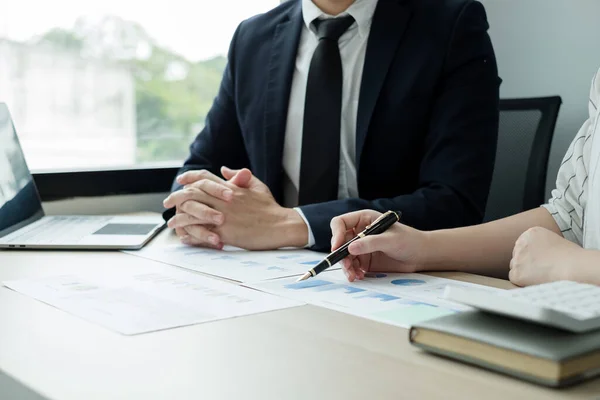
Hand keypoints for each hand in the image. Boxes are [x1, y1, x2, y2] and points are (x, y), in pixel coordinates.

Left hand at [165, 167, 307, 249]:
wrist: (280, 225)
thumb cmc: (270, 208)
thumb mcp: (257, 186)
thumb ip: (240, 176)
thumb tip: (224, 169)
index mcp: (231, 188)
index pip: (205, 178)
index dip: (190, 177)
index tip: (180, 180)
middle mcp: (224, 200)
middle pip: (193, 194)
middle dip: (177, 197)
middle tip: (167, 202)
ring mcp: (223, 215)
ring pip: (193, 213)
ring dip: (179, 217)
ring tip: (171, 222)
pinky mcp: (225, 232)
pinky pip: (201, 232)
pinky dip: (190, 234)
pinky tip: (183, 236)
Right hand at [330, 210, 427, 281]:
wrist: (420, 255)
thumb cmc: (409, 240)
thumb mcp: (390, 240)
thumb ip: (370, 243)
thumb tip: (350, 248)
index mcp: (363, 219)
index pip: (340, 223)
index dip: (336, 234)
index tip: (337, 247)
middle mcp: (359, 232)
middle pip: (339, 242)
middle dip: (340, 255)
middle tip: (347, 266)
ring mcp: (361, 247)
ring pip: (344, 256)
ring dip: (346, 267)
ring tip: (353, 276)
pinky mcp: (365, 260)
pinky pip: (352, 266)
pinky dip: (353, 272)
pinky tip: (359, 276)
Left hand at [509, 227, 582, 285]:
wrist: (574, 266)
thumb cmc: (572, 257)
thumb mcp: (554, 241)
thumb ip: (541, 246)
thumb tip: (537, 256)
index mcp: (530, 233)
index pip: (524, 246)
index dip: (532, 256)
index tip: (541, 262)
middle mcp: (520, 243)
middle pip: (517, 256)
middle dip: (526, 264)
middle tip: (541, 271)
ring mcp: (517, 258)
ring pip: (515, 267)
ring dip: (524, 273)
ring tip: (542, 276)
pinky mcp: (516, 273)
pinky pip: (515, 279)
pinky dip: (523, 283)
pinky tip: (537, 282)